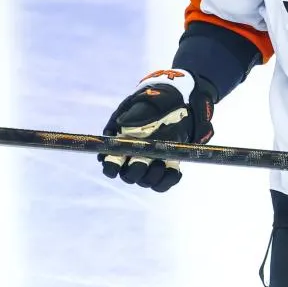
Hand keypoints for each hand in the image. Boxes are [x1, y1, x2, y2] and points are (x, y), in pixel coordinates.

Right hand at [99, 69, 215, 191]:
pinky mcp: (164, 168)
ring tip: (165, 161)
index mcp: (121, 144)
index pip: (110, 164)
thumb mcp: (145, 104)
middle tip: (147, 161)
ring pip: (146, 182)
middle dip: (137, 171)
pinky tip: (176, 170)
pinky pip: (163, 184)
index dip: (111, 168)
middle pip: (128, 176)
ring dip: (155, 176)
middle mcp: (132, 158)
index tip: (116, 167)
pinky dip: (170, 179)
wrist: (177, 104)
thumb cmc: (155, 102)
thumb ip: (134, 115)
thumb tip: (123, 126)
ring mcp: (148, 165)